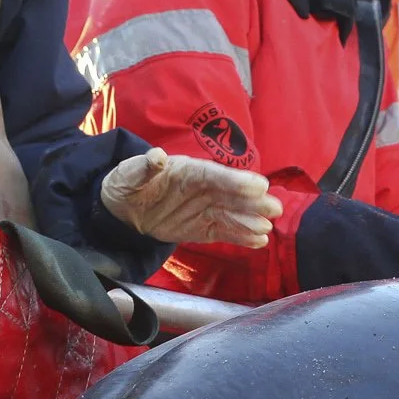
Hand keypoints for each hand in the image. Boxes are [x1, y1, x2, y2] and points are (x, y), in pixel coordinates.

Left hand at [102, 150, 280, 247]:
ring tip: (267, 229)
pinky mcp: (202, 228)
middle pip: (231, 195)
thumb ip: (145, 166)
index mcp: (189, 171)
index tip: (259, 186)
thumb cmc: (129, 183)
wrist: (123, 208)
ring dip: (250, 222)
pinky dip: (241, 237)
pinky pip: (224, 232)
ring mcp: (205, 209)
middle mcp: (203, 189)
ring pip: (232, 215)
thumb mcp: (130, 173)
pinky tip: (258, 242)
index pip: (216, 175)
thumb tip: (158, 156)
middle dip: (253, 202)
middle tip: (275, 208)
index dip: (237, 181)